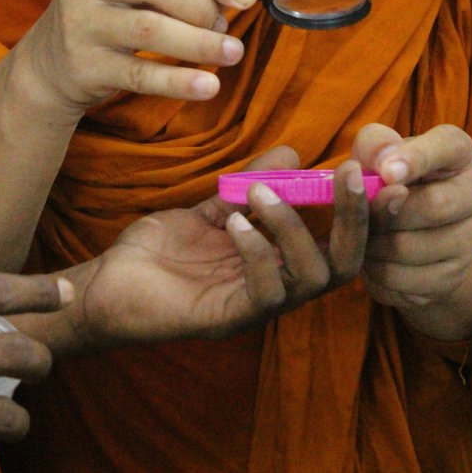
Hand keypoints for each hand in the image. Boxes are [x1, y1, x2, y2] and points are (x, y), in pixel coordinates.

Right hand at [16, 0, 258, 114]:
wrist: (50, 61)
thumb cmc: (114, 8)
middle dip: (201, 4)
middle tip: (226, 26)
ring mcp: (80, 21)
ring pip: (149, 29)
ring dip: (198, 43)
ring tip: (231, 53)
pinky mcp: (83, 65)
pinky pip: (139, 74)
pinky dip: (178, 81)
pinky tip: (208, 86)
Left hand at [60, 148, 368, 349]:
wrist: (104, 286)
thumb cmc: (159, 252)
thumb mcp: (212, 207)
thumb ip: (252, 183)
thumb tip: (293, 153)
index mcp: (280, 263)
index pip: (342, 242)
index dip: (365, 211)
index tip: (367, 168)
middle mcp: (277, 288)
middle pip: (344, 264)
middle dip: (353, 218)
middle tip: (345, 175)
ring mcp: (254, 308)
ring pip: (311, 277)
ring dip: (293, 227)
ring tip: (261, 193)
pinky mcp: (225, 320)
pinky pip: (264, 293)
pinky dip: (259, 252)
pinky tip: (235, 223)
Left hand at [352, 123, 471, 339]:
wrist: (409, 225)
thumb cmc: (390, 175)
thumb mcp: (378, 151)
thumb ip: (375, 145)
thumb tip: (384, 166)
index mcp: (459, 150)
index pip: (447, 147)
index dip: (415, 161)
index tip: (386, 174)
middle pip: (431, 207)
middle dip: (383, 213)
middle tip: (358, 214)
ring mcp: (471, 238)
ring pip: (414, 249)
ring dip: (375, 246)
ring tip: (361, 237)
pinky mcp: (456, 276)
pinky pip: (408, 282)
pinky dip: (379, 273)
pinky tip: (372, 260)